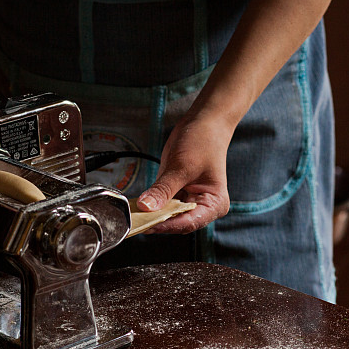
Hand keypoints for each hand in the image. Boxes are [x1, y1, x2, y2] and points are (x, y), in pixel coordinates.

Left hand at [136, 111, 231, 233]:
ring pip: (167, 215)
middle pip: (176, 222)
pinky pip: (161, 204)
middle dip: (156, 221)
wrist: (204, 122)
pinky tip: (137, 204)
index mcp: (214, 204)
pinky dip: (150, 204)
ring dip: (151, 214)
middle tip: (135, 220)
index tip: (145, 224)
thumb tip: (146, 206)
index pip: (188, 223)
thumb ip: (163, 189)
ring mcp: (189, 200)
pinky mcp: (176, 193)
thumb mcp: (182, 166)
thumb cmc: (203, 141)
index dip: (166, 225)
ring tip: (133, 214)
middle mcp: (202, 207)